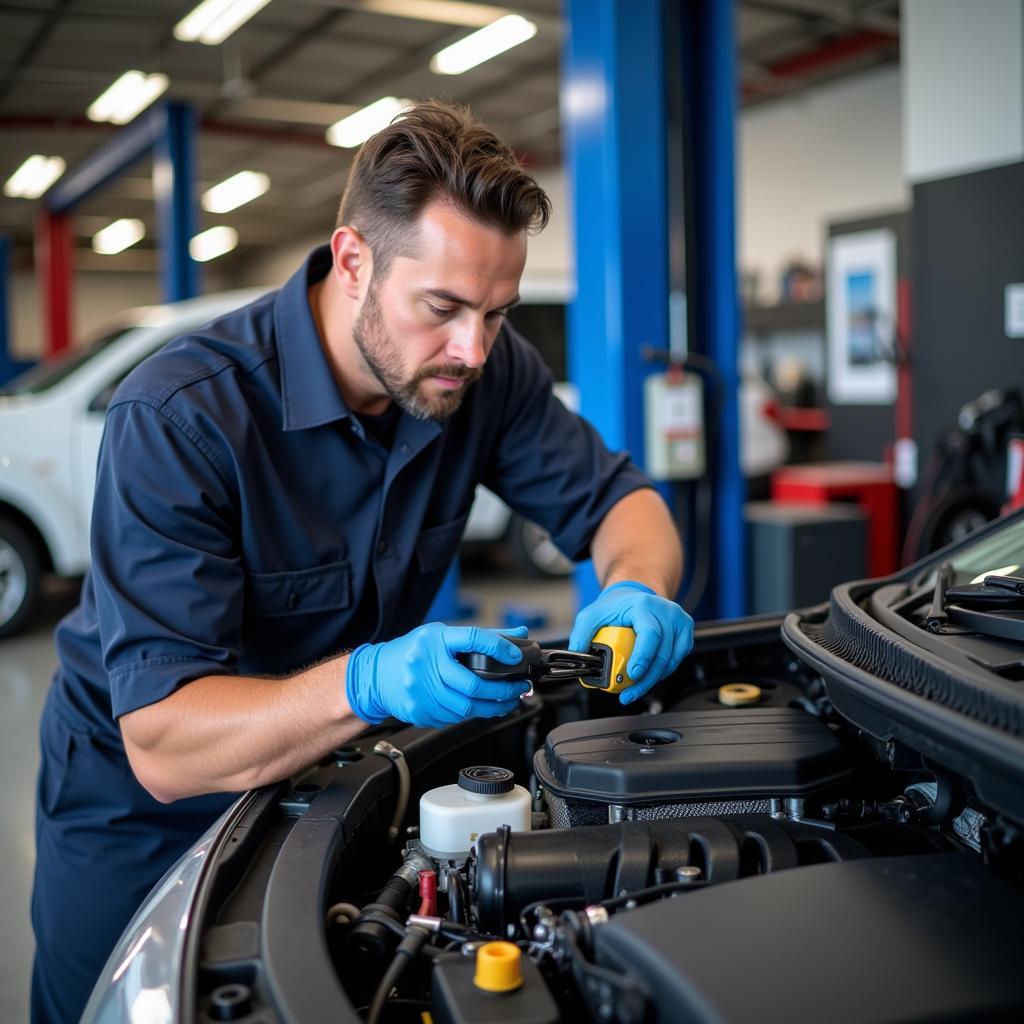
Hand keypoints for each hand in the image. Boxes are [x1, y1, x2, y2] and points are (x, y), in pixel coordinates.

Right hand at [345, 623, 530, 727]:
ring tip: (507, 702)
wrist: (375, 675)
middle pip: (473, 684)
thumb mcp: (442, 635)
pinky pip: (453, 718)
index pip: (473, 638)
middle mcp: (426, 663)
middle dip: (503, 690)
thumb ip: (481, 637)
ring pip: (466, 707)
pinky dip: (471, 715)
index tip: (516, 657)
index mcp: (435, 639)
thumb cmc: (412, 651)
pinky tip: (480, 709)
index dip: (498, 647)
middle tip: (519, 688)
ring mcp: (421, 690)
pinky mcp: (419, 711)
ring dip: (492, 708)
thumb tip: (519, 636)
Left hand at [569, 581, 692, 704]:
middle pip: (662, 653)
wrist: (635, 595)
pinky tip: (648, 675)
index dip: (643, 657)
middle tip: (629, 693)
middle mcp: (666, 612)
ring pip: (671, 660)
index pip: (650, 634)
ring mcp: (679, 621)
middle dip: (645, 679)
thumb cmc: (616, 606)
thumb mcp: (592, 614)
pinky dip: (662, 671)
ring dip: (653, 679)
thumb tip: (578, 655)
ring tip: (634, 689)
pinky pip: (676, 659)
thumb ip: (582, 633)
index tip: (632, 674)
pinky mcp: (685, 632)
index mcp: (644, 606)